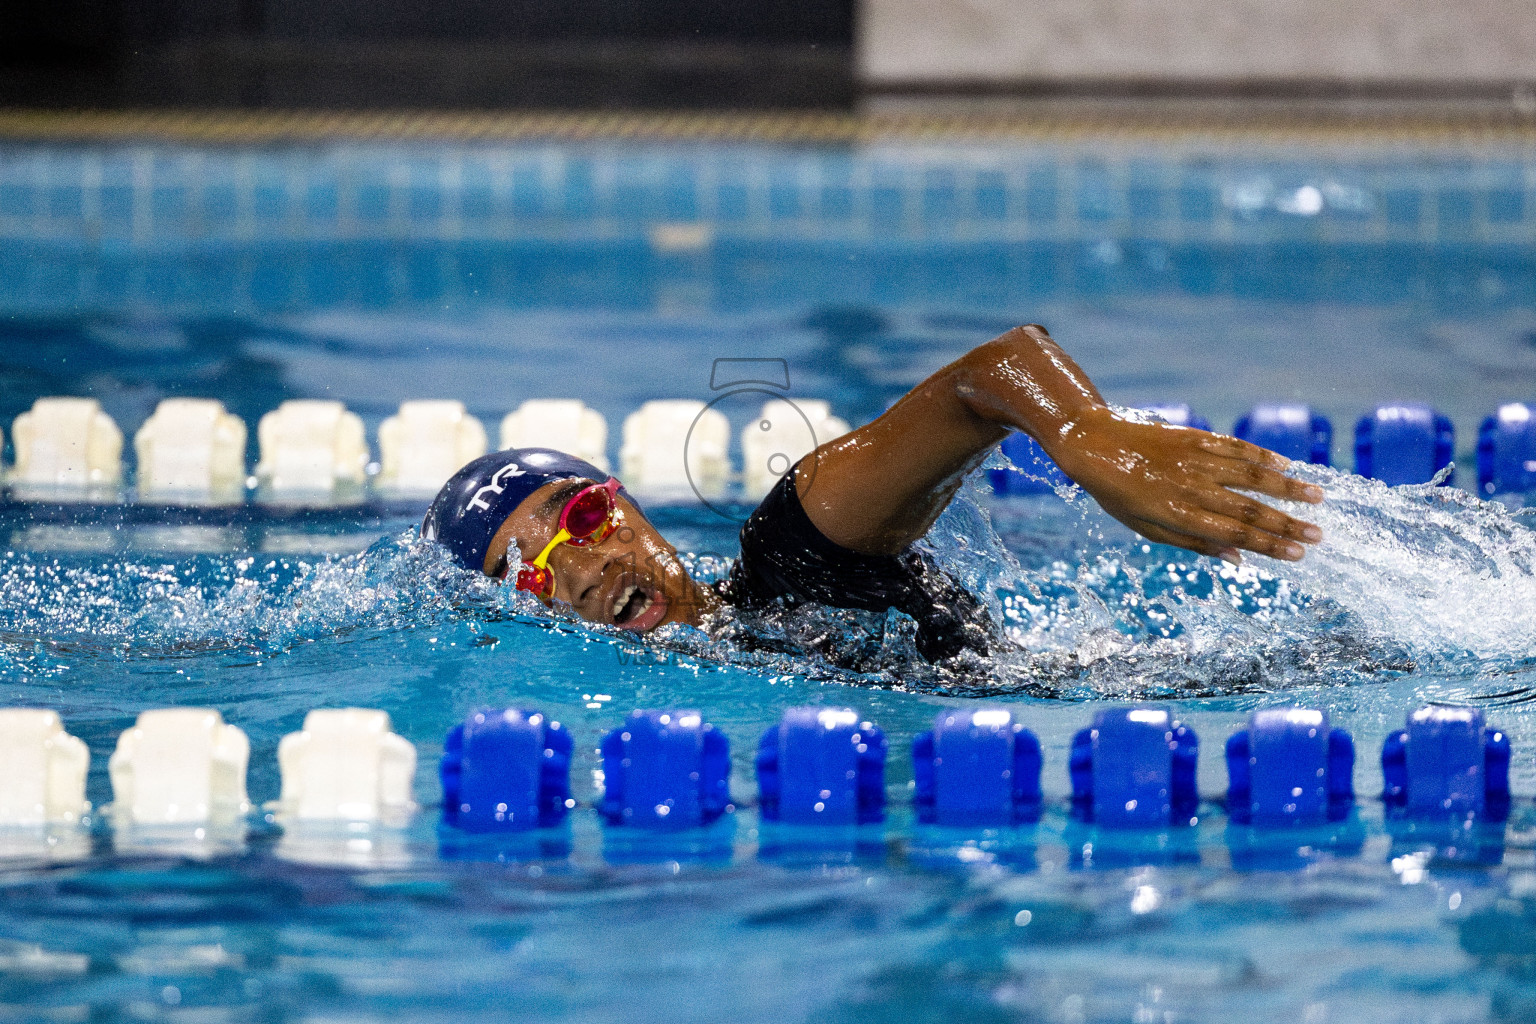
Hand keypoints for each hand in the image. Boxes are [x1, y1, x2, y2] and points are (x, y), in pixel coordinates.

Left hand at [1044, 407, 1323, 563]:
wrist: (1093, 445)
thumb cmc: (1118, 494)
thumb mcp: (1146, 529)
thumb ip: (1192, 544)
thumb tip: (1237, 559)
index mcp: (1178, 515)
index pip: (1235, 534)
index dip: (1270, 545)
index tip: (1299, 553)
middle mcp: (1191, 488)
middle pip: (1249, 509)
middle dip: (1288, 523)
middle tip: (1320, 535)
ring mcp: (1195, 460)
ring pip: (1251, 474)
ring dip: (1286, 487)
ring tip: (1316, 497)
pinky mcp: (1195, 437)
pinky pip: (1235, 447)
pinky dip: (1262, 456)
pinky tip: (1284, 466)